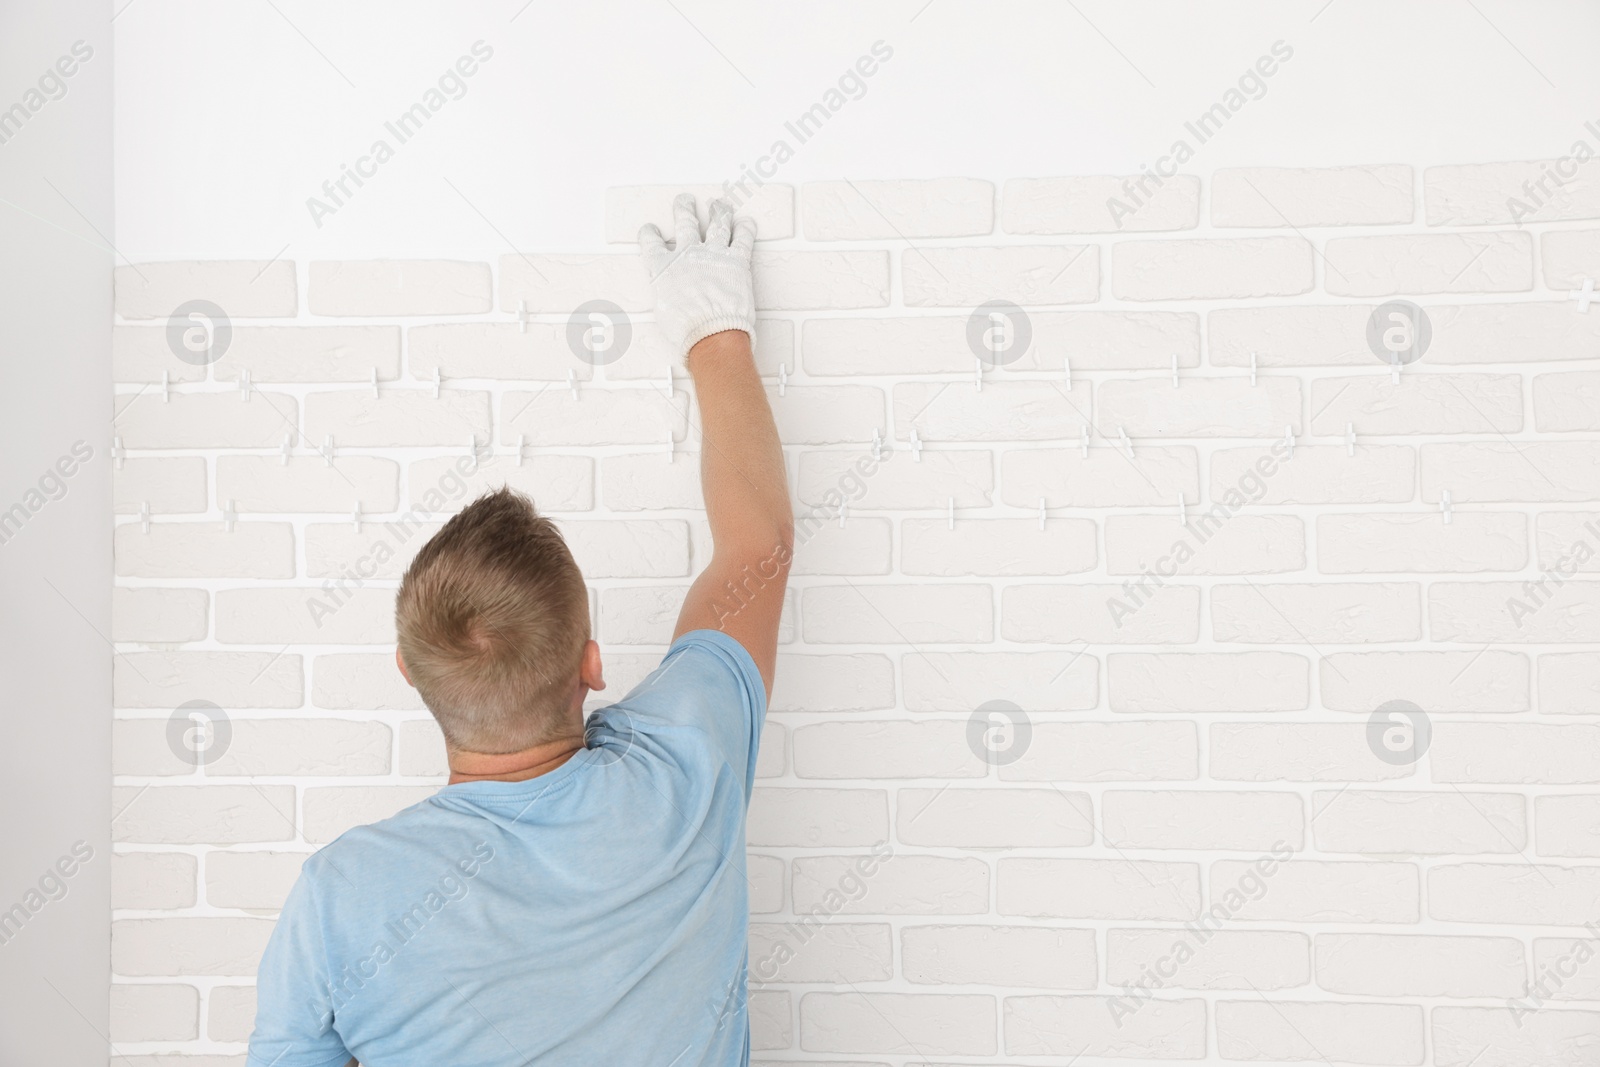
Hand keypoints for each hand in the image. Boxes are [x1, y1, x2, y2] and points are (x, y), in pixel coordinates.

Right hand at [637, 194, 756, 363]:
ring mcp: (713, 254)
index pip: (651, 243)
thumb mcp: (662, 312)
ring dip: (718, 211)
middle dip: (684, 209)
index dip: (650, 235)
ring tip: (718, 204)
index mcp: (662, 267)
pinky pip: (743, 238)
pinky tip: (746, 222)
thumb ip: (665, 294)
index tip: (651, 231)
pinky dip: (745, 228)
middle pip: (685, 223)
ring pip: (716, 224)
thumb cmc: (685, 329)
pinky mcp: (738, 260)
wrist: (711, 333)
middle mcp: (687, 254)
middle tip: (684, 200)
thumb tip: (669, 297)